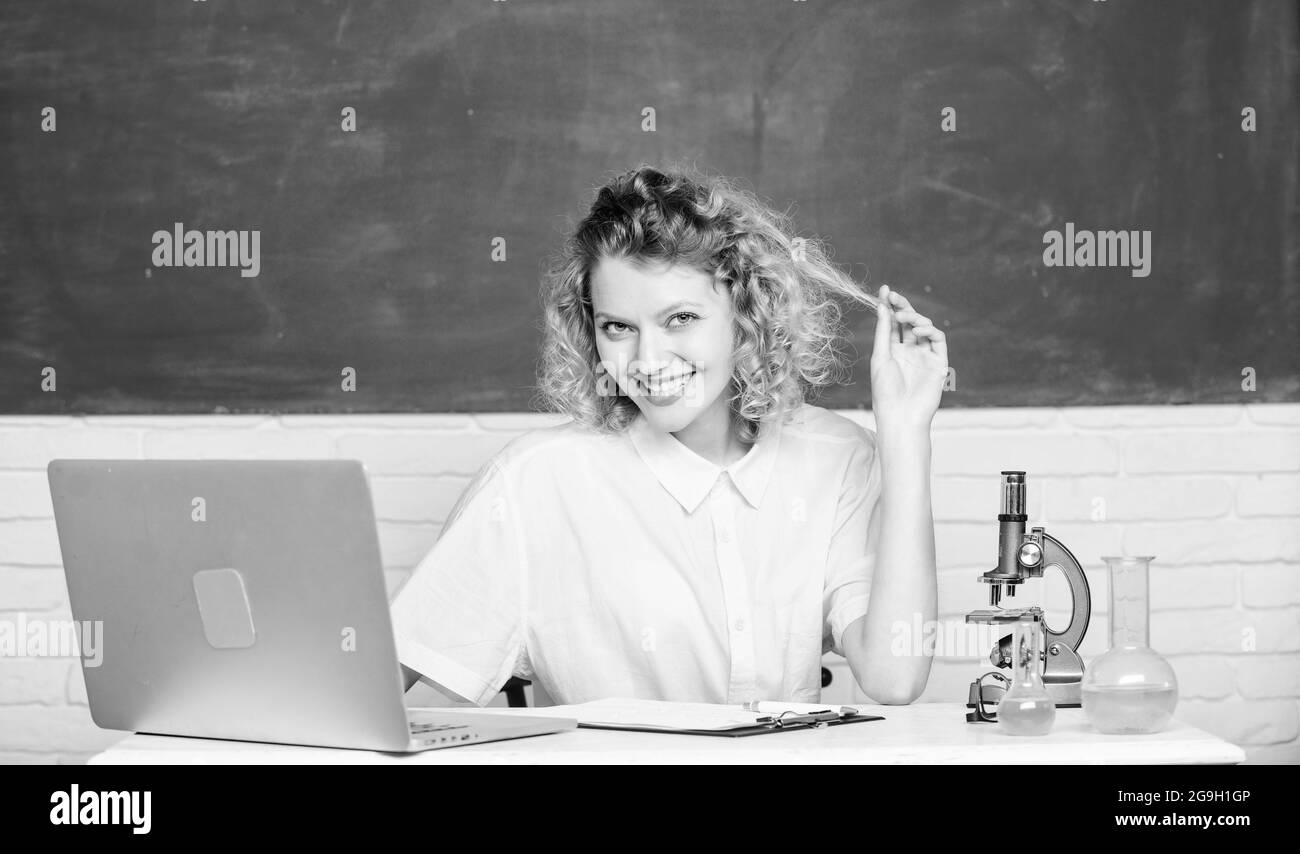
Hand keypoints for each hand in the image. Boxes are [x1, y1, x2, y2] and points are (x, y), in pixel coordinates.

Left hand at [870, 284, 947, 429]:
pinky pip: (938, 340)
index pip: (892, 323)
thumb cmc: (885, 391)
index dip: (889, 306)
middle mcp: (909, 351)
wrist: (901, 416)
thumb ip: (883, 331)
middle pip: (908, 322)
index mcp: (892, 351)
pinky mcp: (938, 362)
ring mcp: (924, 356)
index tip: (884, 290)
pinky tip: (918, 330)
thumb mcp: (880, 357)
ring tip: (904, 317)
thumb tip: (881, 306)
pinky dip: (930, 330)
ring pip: (924, 327)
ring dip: (914, 317)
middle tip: (893, 295)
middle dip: (902, 306)